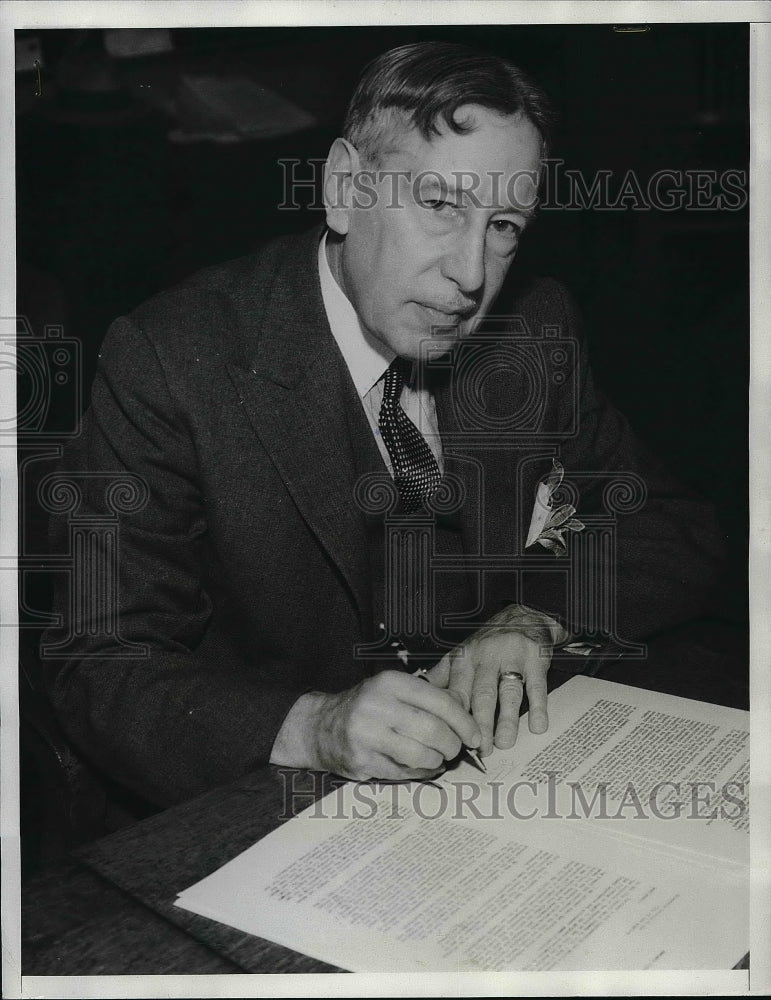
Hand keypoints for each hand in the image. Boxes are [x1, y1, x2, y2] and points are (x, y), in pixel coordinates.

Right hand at [271, 670, 480, 780]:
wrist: (319, 727)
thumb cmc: (368, 707)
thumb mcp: (394, 691)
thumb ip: (430, 697)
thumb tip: (469, 713)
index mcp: (390, 682)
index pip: (441, 702)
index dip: (465, 722)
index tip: (475, 736)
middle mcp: (377, 705)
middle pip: (434, 731)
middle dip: (452, 745)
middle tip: (455, 750)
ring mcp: (367, 734)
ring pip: (421, 755)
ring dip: (437, 761)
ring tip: (437, 759)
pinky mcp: (361, 761)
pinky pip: (404, 772)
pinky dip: (420, 772)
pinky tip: (421, 767)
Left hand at [428, 605, 561, 756]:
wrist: (523, 615)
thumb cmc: (488, 641)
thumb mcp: (462, 653)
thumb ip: (443, 677)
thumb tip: (418, 697)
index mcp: (464, 659)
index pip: (456, 692)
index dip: (455, 719)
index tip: (455, 742)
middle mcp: (485, 657)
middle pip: (481, 695)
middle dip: (480, 724)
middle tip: (480, 750)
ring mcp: (511, 657)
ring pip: (507, 691)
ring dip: (506, 719)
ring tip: (505, 743)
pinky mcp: (535, 659)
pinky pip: (537, 685)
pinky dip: (538, 707)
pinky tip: (537, 726)